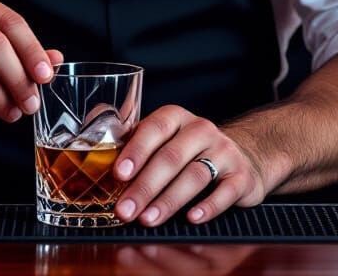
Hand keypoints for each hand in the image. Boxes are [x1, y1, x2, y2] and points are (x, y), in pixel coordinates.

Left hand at [112, 105, 275, 225]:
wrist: (241, 156)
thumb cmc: (189, 151)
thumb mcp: (165, 139)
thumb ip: (136, 145)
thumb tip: (96, 160)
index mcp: (176, 118)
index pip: (154, 128)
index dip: (136, 151)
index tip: (119, 174)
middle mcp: (201, 129)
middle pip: (170, 157)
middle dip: (145, 186)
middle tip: (125, 210)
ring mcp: (224, 151)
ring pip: (194, 176)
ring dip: (169, 200)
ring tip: (148, 219)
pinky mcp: (241, 175)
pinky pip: (225, 191)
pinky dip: (207, 206)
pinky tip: (191, 218)